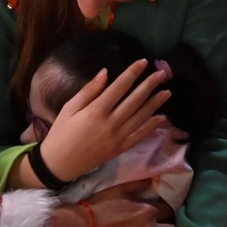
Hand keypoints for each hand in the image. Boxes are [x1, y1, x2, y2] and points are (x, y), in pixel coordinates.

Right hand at [37, 60, 169, 182]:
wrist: (59, 164)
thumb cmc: (61, 133)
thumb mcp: (69, 108)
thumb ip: (89, 91)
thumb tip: (105, 73)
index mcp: (96, 111)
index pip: (120, 87)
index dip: (132, 73)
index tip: (143, 62)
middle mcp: (111, 123)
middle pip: (135, 100)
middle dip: (150, 85)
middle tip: (162, 73)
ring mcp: (118, 138)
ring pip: (141, 117)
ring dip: (155, 104)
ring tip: (167, 92)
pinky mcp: (120, 149)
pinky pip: (139, 136)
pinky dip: (151, 127)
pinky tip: (161, 118)